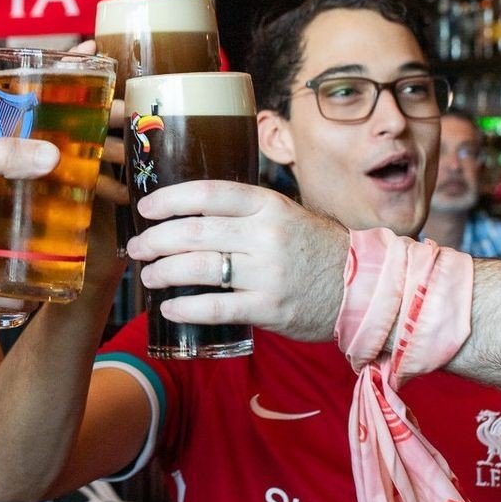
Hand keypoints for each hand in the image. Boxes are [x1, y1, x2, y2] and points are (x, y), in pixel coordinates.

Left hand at [0, 78, 58, 290]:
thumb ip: (1, 156)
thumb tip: (51, 155)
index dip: (12, 84)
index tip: (49, 82)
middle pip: (4, 136)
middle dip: (35, 136)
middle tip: (74, 133)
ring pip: (8, 177)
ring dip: (34, 178)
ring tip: (74, 174)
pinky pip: (2, 216)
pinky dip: (23, 216)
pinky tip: (52, 216)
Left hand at [126, 182, 348, 342]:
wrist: (363, 286)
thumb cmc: (315, 250)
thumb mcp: (286, 216)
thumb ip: (245, 213)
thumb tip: (188, 214)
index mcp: (268, 206)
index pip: (209, 193)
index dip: (170, 199)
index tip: (145, 208)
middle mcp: (266, 235)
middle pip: (195, 231)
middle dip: (156, 240)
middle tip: (136, 248)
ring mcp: (268, 273)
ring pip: (199, 267)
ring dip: (163, 272)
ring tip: (148, 276)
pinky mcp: (269, 308)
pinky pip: (216, 307)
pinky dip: (186, 308)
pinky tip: (169, 308)